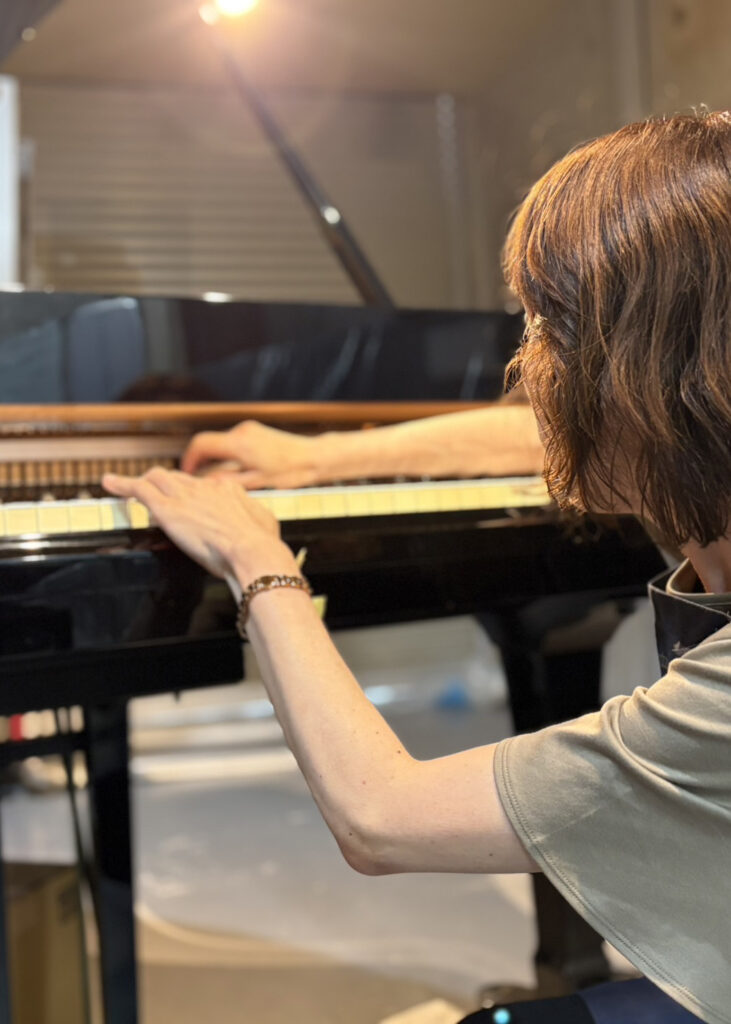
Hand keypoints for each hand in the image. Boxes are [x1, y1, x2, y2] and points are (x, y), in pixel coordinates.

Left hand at [102, 468, 297, 587]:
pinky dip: (122, 485)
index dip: (193, 494)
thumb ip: (255, 515)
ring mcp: (184, 497)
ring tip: (120, 484)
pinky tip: (110, 484)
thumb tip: (257, 517)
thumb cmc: (262, 545)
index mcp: (227, 490)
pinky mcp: (167, 510)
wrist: (252, 551)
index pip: (203, 486)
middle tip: (153, 492)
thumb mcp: (264, 522)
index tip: (189, 504)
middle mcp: (204, 487)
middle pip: (177, 479)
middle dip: (164, 484)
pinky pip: (139, 490)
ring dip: (138, 481)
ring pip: (155, 478)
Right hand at [181, 420, 320, 489]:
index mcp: (239, 443)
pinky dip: (226, 455)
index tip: (185, 475)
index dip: (189, 460)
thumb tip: (204, 484)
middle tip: (196, 480)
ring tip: (214, 479)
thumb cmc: (290, 472)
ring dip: (214, 458)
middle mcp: (242, 432)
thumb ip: (228, 481)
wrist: (314, 457)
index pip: (200, 445)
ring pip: (221, 443)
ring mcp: (249, 430)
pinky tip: (232, 471)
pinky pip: (233, 442)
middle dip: (200, 461)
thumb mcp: (256, 482)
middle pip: (209, 443)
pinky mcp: (256, 432)